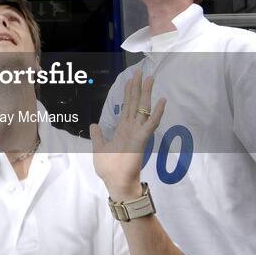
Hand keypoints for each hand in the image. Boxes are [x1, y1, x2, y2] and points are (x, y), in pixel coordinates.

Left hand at [91, 69, 164, 199]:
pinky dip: (157, 112)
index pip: (127, 106)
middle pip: (135, 103)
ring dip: (147, 93)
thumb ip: (98, 135)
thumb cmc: (109, 168)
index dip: (128, 92)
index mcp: (123, 129)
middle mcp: (132, 128)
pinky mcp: (142, 139)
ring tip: (150, 78)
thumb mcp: (99, 148)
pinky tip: (162, 100)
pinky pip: (151, 123)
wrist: (116, 182)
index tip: (130, 80)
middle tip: (140, 71)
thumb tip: (94, 125)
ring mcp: (138, 132)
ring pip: (143, 108)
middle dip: (137, 87)